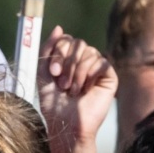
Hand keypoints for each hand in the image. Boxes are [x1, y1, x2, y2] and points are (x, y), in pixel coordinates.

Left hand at [38, 28, 116, 152]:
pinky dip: (89, 75)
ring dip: (77, 72)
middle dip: (67, 62)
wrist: (66, 125)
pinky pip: (101, 62)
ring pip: (89, 52)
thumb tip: (58, 27)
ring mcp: (97, 68)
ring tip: (73, 91)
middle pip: (78, 42)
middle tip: (62, 83)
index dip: (59, 51)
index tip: (53, 72)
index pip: (66, 40)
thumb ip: (48, 50)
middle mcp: (84, 61)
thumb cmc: (54, 104)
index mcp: (69, 60)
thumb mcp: (43, 74)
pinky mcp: (109, 77)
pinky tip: (86, 89)